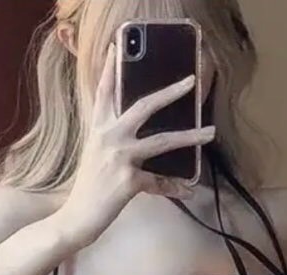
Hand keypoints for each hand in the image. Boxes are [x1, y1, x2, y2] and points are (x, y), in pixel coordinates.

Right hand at [56, 43, 215, 249]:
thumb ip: (113, 142)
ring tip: (210, 132)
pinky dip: (174, 188)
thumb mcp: (96, 157)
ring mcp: (119, 158)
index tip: (117, 45)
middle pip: (143, 106)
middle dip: (170, 92)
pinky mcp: (128, 180)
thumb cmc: (88, 189)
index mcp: (98, 129)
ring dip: (190, 136)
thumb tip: (138, 139)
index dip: (110, 68)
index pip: (104, 92)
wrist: (76, 217)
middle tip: (191, 81)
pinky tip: (188, 191)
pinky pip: (159, 181)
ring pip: (161, 141)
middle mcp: (108, 137)